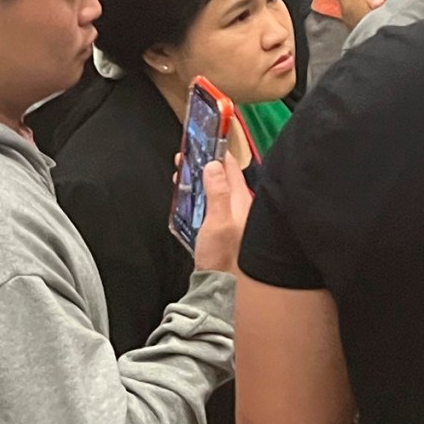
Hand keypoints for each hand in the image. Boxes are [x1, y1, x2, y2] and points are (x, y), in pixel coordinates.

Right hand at [191, 157, 250, 273]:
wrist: (217, 283)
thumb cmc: (220, 255)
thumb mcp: (218, 221)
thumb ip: (217, 192)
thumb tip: (213, 166)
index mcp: (240, 201)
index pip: (231, 168)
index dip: (217, 152)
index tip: (205, 140)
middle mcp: (238, 206)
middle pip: (221, 177)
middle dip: (204, 165)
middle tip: (187, 156)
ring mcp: (229, 216)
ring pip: (214, 189)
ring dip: (199, 179)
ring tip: (183, 173)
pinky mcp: (220, 226)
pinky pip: (209, 203)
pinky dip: (198, 195)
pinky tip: (187, 196)